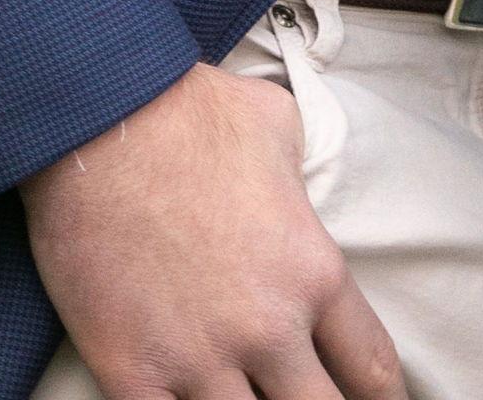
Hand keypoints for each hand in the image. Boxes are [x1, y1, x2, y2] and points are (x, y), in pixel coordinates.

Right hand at [21, 62, 403, 399]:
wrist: (99, 119)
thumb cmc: (191, 111)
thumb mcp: (278, 127)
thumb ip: (299, 181)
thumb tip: (294, 196)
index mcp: (312, 271)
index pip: (371, 367)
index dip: (383, 398)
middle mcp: (267, 326)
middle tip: (311, 399)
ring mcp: (199, 359)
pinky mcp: (132, 373)